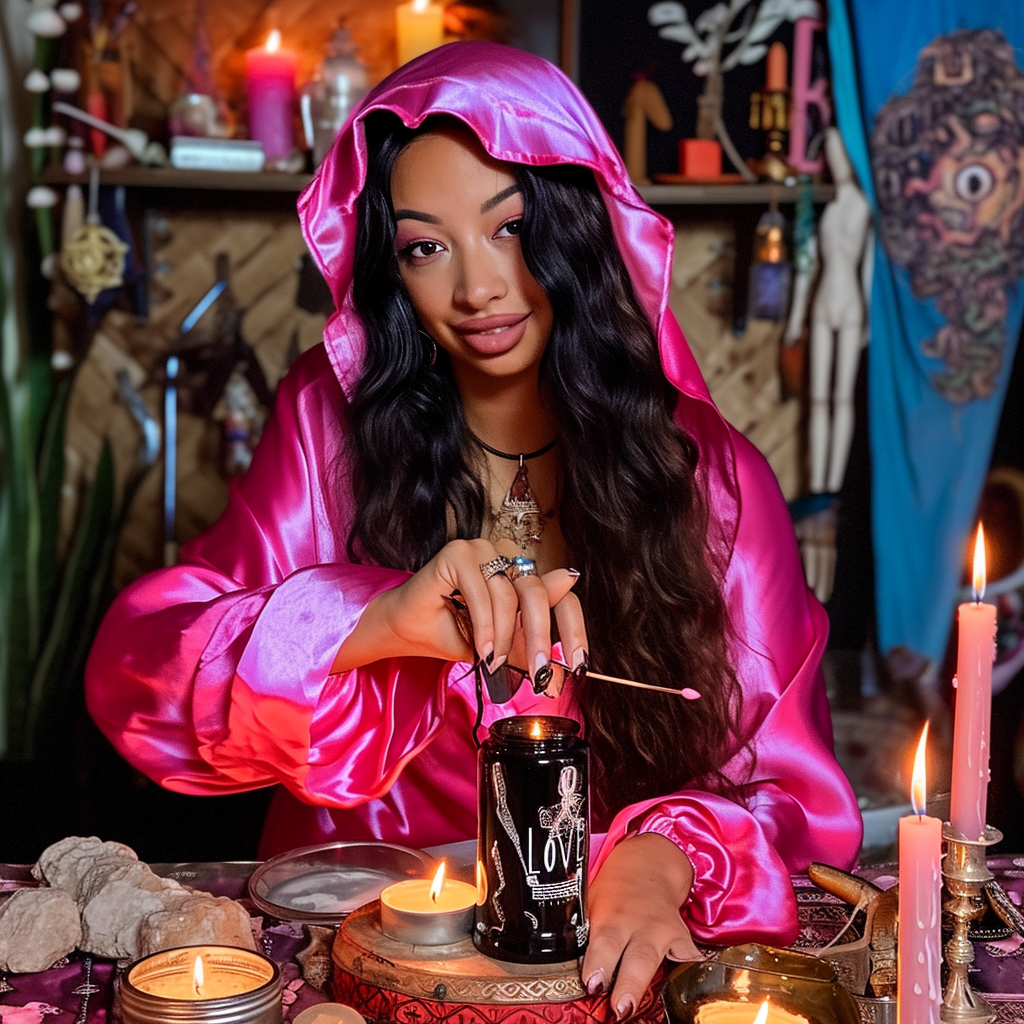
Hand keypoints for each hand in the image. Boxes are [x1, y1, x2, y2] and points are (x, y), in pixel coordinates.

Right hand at [332, 538, 585, 691]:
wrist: (404, 631)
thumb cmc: (451, 634)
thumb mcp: (501, 644)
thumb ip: (531, 632)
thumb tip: (570, 638)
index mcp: (519, 575)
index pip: (560, 594)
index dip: (573, 627)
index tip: (579, 662)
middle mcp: (504, 557)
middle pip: (538, 593)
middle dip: (541, 638)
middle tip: (538, 672)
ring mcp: (482, 550)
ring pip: (509, 595)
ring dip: (502, 637)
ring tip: (491, 662)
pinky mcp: (458, 552)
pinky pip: (483, 592)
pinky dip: (484, 626)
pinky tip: (479, 649)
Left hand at [582, 833, 702, 1019]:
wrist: (647, 868)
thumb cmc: (612, 894)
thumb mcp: (592, 905)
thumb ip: (586, 936)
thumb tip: (567, 972)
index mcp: (612, 915)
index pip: (605, 941)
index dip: (599, 963)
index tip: (592, 983)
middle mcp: (640, 923)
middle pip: (636, 957)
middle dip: (628, 984)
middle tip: (619, 1008)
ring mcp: (664, 932)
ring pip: (658, 961)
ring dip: (647, 986)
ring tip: (634, 1008)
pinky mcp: (683, 939)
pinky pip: (688, 959)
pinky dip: (686, 974)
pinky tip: (683, 989)